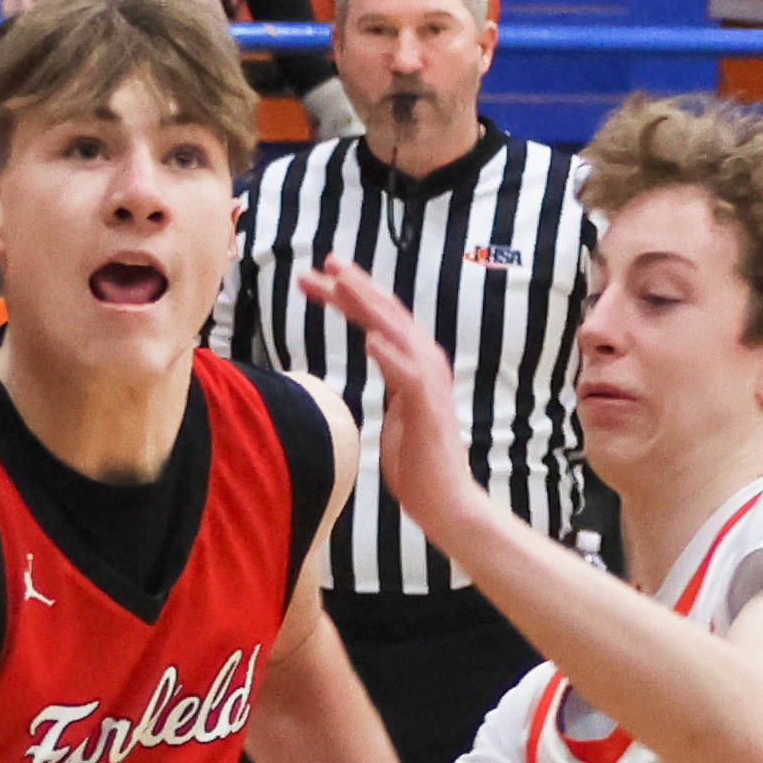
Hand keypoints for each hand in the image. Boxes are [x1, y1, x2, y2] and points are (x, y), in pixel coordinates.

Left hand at [296, 261, 488, 545]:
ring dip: (368, 305)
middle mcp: (425, 363)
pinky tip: (369, 339)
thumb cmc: (417, 463)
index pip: (380, 319)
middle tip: (324, 262)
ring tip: (341, 282)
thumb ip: (388, 380)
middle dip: (354, 286)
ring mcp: (429, 382)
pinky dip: (389, 355)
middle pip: (386, 314)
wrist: (444, 500)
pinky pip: (408, 375)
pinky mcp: (428, 407)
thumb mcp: (395, 411)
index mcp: (414, 363)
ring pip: (396, 332)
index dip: (350, 295)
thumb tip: (374, 354)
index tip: (317, 278)